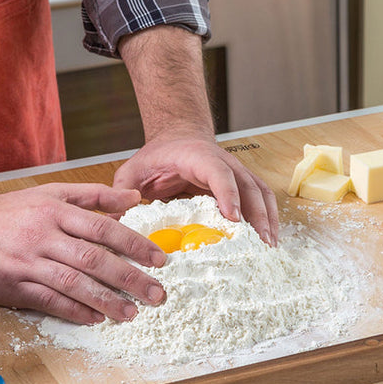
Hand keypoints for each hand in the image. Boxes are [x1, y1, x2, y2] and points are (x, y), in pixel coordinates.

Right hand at [0, 184, 168, 324]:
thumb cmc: (14, 211)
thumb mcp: (53, 193)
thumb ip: (95, 196)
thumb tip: (133, 199)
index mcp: (56, 212)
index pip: (103, 228)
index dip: (134, 244)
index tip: (159, 259)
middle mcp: (44, 237)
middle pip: (93, 259)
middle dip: (129, 278)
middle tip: (156, 293)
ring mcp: (29, 263)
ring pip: (73, 283)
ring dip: (105, 300)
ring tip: (131, 312)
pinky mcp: (15, 286)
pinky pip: (48, 300)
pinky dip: (74, 310)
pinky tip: (96, 318)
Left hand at [113, 132, 278, 245]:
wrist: (179, 136)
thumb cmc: (158, 156)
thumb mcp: (134, 171)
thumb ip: (122, 193)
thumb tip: (112, 222)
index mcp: (198, 158)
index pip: (218, 173)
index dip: (228, 194)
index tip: (233, 219)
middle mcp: (224, 163)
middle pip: (248, 186)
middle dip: (257, 215)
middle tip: (261, 243)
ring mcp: (238, 172)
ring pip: (261, 192)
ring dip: (268, 219)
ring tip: (270, 246)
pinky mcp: (243, 183)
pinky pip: (262, 198)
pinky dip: (270, 217)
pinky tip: (270, 239)